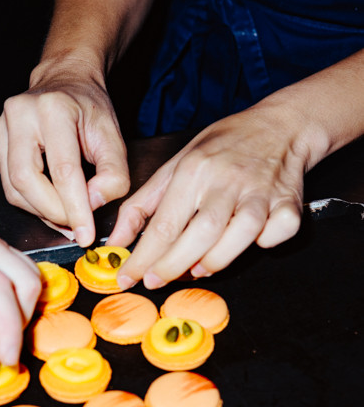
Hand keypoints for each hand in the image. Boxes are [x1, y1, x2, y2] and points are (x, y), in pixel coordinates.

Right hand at [0, 76, 129, 245]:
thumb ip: (113, 174)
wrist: (64, 83)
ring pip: (13, 189)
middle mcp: (19, 114)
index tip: (86, 233)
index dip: (74, 207)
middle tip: (75, 225)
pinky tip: (49, 199)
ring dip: (41, 211)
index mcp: (53, 108)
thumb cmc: (88, 110)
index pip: (62, 169)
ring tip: (66, 214)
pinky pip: (7, 185)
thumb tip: (91, 205)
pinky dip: (30, 202)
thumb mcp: (114, 137)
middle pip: (26, 181)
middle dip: (53, 212)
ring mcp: (0, 128)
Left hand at [108, 109, 305, 287]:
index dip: (144, 257)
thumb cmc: (223, 148)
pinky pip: (278, 232)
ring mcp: (261, 191)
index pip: (164, 223)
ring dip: (216, 261)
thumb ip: (142, 205)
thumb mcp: (175, 165)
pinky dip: (266, 243)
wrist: (279, 125)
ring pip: (240, 236)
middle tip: (155, 281)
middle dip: (173, 265)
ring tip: (197, 269)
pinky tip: (250, 242)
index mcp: (194, 169)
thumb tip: (117, 241)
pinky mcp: (289, 201)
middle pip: (200, 233)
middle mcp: (227, 180)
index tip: (129, 277)